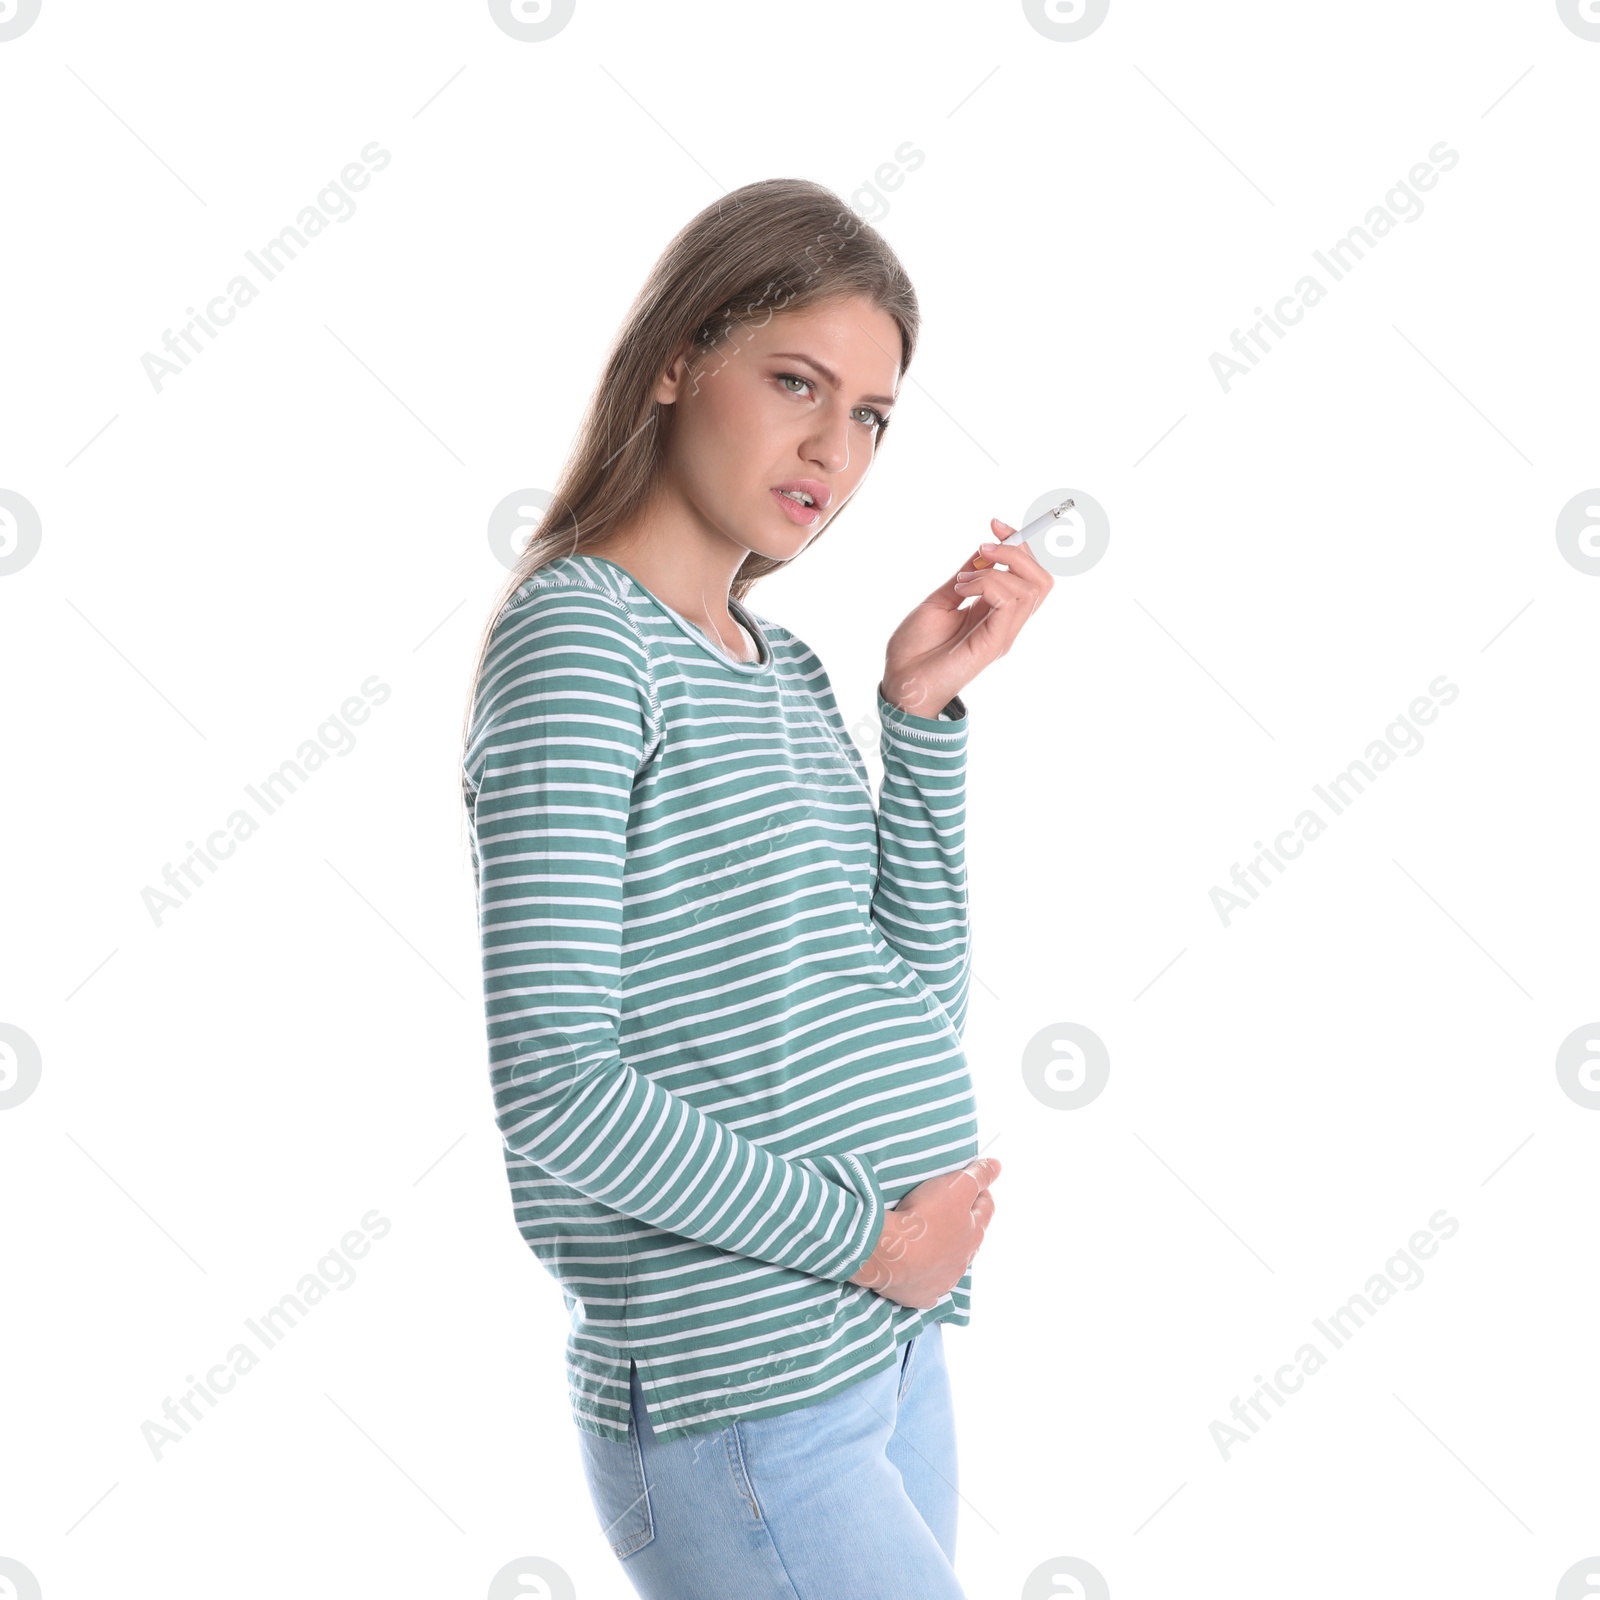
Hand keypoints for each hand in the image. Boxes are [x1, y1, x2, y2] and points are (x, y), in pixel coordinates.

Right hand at [847, 1157, 1000, 1308]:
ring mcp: (943, 1280)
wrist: (890, 1252)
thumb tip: (997, 1166)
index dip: (980, 1192)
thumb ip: (978, 1175)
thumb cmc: (924, 1218)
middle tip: (947, 1209)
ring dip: (944, 1250)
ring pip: (950, 1263)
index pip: (986, 1208)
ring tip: (927, 1237)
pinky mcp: (922, 1295)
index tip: (973, 1184)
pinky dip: (925, 1275)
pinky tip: (916, 1268)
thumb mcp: (956, 1186)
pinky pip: (928, 1285)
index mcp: (974, 1234)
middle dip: (963, 1223)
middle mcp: (963, 1260)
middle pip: (969, 1238)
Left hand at [878, 520, 1053, 718]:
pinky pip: (1010, 602)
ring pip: (1032, 588)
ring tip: (963, 579)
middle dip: (1019, 550)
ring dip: (998, 569)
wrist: (900, 681)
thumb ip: (965, 577)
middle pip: (1042, 579)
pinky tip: (962, 591)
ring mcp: (1003, 634)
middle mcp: (1006, 623)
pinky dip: (988, 584)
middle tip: (984, 546)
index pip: (1029, 575)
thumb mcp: (941, 600)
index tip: (995, 523)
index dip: (1020, 544)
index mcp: (995, 613)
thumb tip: (983, 551)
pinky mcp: (994, 644)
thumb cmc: (915, 648)